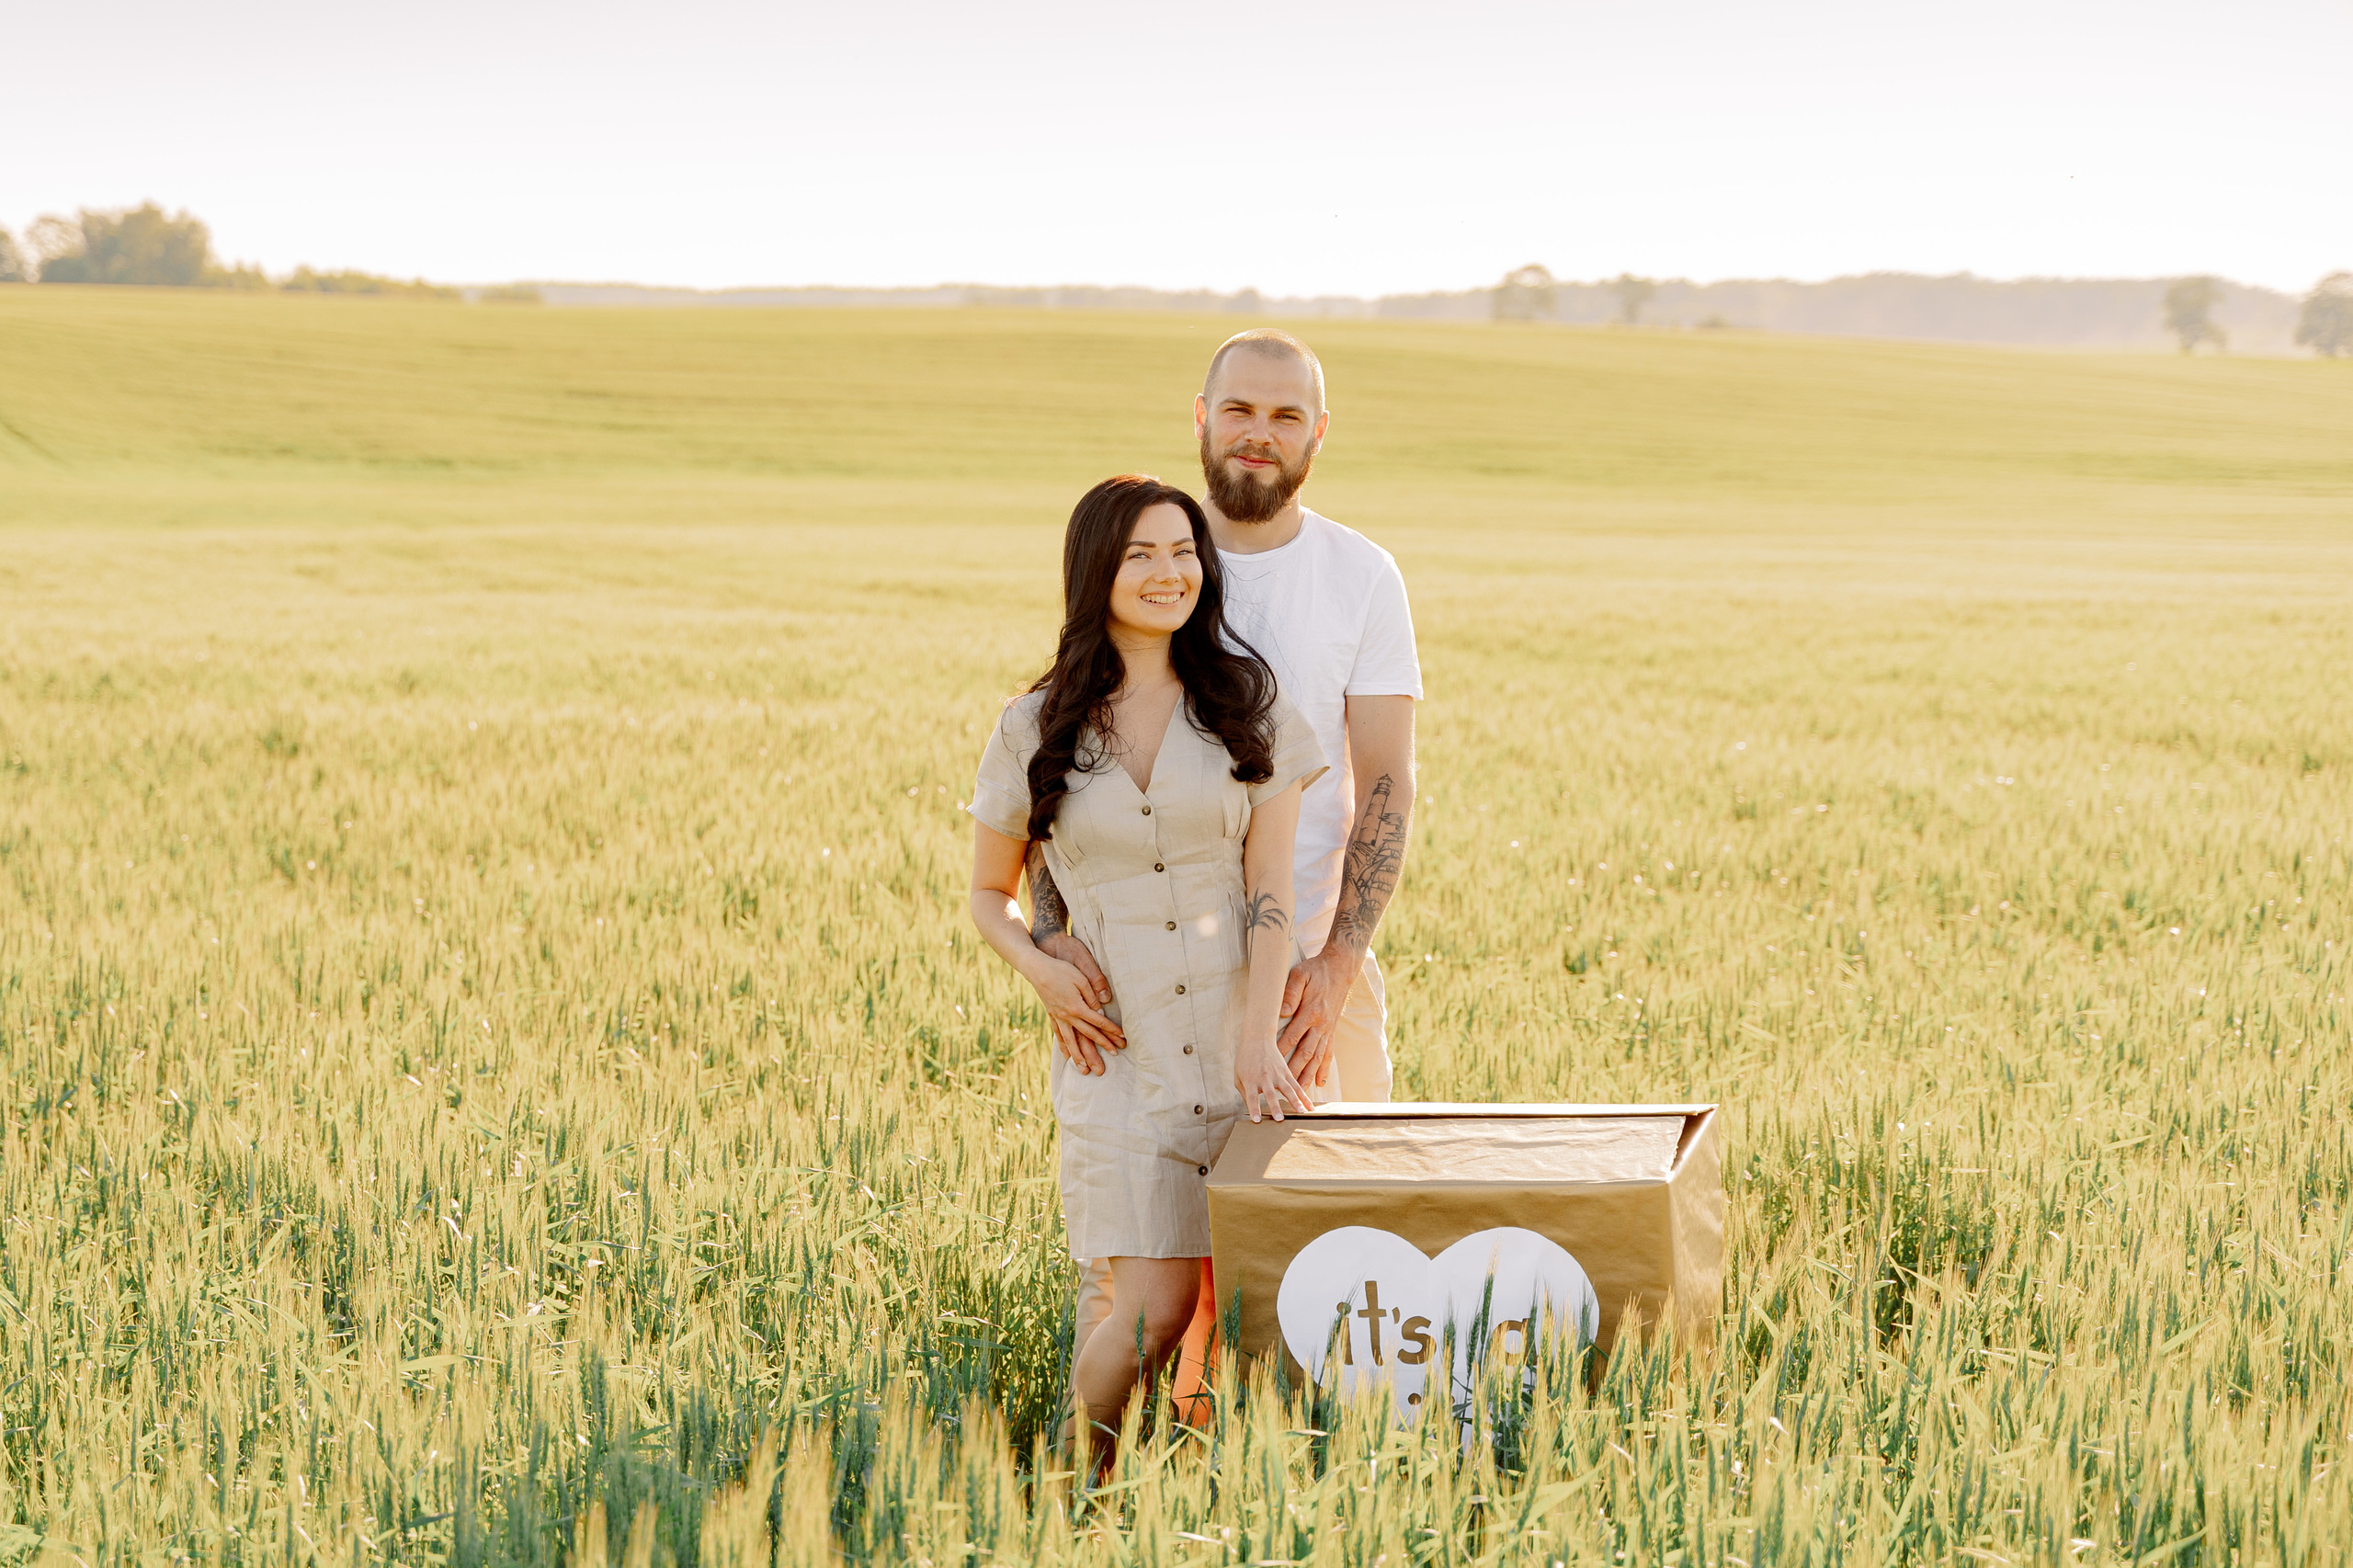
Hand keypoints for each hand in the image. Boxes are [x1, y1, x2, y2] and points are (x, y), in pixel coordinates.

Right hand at [1023, 942, 1122, 1074]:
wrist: (1037, 969)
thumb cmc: (1061, 970)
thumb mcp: (1081, 978)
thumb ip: (1092, 995)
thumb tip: (1101, 1011)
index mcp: (1077, 1007)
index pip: (1099, 1022)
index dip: (1111, 1031)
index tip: (1122, 1039)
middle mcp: (1067, 1016)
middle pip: (1087, 1035)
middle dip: (1101, 1047)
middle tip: (1114, 1056)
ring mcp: (1058, 1017)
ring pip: (1071, 1041)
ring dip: (1079, 1056)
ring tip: (1085, 1070)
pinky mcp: (1052, 1015)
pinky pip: (1059, 1035)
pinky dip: (1064, 1047)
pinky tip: (1067, 1057)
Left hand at [1235, 1037, 1307, 1122]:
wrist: (1257, 1039)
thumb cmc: (1245, 1059)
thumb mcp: (1238, 1076)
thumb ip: (1244, 1093)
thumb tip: (1252, 1109)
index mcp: (1250, 1079)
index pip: (1251, 1097)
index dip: (1254, 1109)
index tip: (1257, 1120)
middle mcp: (1264, 1077)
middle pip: (1270, 1094)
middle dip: (1275, 1107)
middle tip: (1279, 1119)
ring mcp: (1277, 1074)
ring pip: (1288, 1089)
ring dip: (1294, 1102)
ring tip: (1300, 1113)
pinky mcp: (1286, 1072)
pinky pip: (1297, 1086)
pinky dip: (1304, 1097)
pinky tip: (1309, 1106)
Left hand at [1276, 946, 1356, 1090]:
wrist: (1340, 968)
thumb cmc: (1316, 970)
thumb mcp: (1300, 974)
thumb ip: (1291, 992)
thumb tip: (1283, 1010)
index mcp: (1311, 1012)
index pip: (1292, 1036)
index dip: (1281, 1051)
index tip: (1271, 1065)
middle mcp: (1320, 1025)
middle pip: (1305, 1053)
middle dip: (1294, 1072)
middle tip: (1285, 1089)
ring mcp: (1327, 1030)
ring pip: (1317, 1058)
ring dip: (1309, 1076)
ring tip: (1301, 1094)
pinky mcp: (1332, 1031)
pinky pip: (1328, 1054)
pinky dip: (1324, 1069)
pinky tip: (1319, 1083)